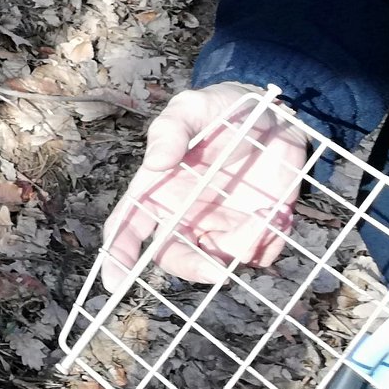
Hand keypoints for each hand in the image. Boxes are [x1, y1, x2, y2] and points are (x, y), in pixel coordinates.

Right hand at [100, 83, 308, 293]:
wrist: (274, 114)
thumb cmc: (221, 109)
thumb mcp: (192, 107)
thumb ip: (171, 130)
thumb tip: (155, 164)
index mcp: (158, 188)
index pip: (127, 227)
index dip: (117, 255)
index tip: (114, 281)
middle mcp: (184, 213)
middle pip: (173, 256)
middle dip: (192, 267)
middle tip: (218, 269)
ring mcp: (221, 225)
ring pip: (219, 261)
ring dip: (239, 251)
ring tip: (264, 215)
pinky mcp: (257, 229)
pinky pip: (258, 254)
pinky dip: (266, 244)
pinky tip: (274, 213)